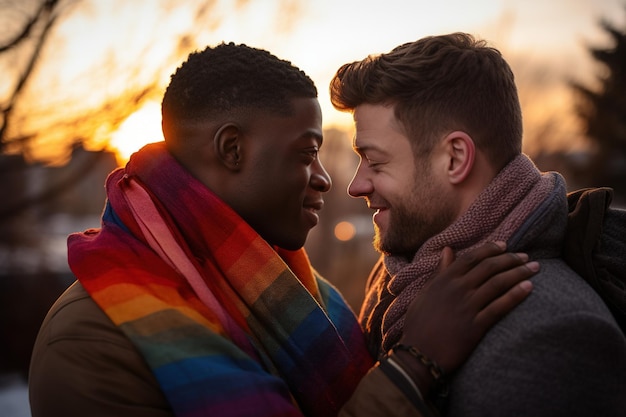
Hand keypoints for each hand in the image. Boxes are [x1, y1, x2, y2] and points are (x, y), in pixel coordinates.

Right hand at [396, 242, 537, 392]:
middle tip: (527, 257)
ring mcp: (467, 307)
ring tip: (534, 268)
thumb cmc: (419, 323)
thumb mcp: (425, 292)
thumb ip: (440, 271)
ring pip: (498, 283)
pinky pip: (500, 307)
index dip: (491, 249)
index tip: (505, 246)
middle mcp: (457, 289)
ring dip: (519, 273)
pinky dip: (516, 295)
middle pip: (489, 267)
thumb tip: (448, 250)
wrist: (418, 354)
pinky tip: (529, 288)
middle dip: (511, 259)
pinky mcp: (475, 326)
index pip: (472, 257)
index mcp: (444, 279)